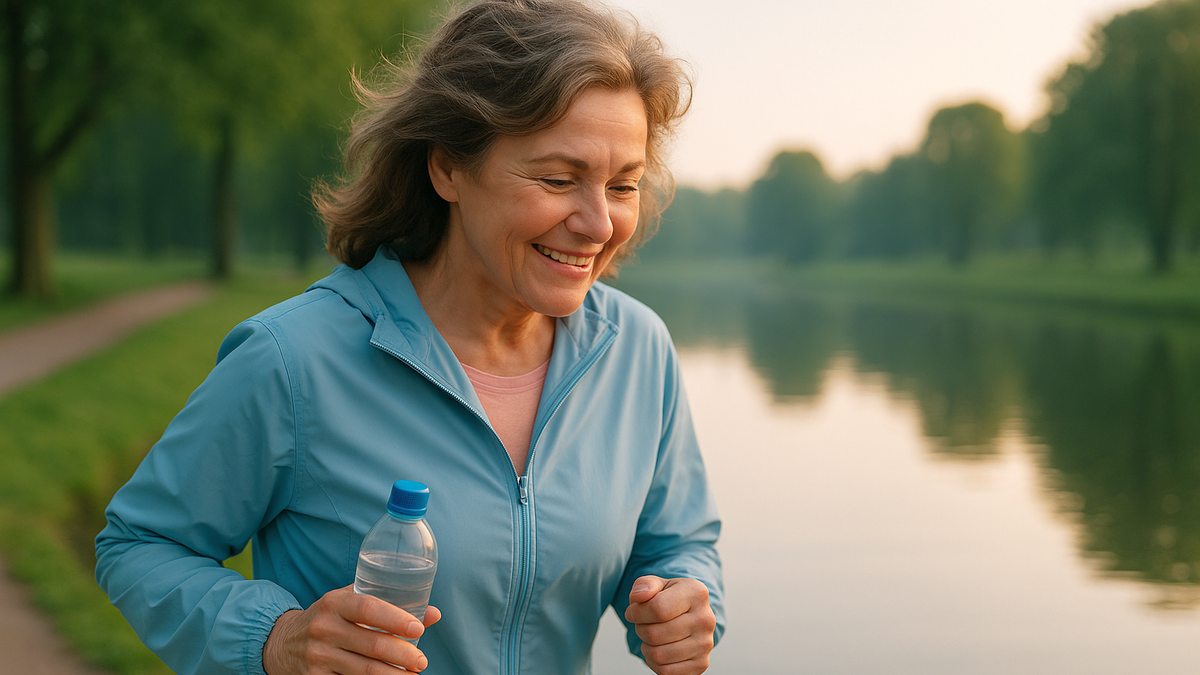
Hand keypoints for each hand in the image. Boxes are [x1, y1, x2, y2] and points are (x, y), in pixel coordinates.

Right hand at [263, 585, 441, 673]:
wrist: (280, 642)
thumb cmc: (328, 618)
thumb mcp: (350, 602)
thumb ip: (388, 603)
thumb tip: (434, 614)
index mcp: (334, 603)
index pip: (368, 609)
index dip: (395, 618)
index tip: (419, 629)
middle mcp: (324, 628)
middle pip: (371, 644)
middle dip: (402, 655)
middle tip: (421, 661)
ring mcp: (318, 656)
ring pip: (364, 671)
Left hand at [623, 576, 715, 674]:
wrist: (687, 616)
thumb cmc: (668, 599)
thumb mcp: (656, 585)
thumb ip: (644, 585)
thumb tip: (638, 596)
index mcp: (696, 593)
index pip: (658, 608)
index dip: (637, 612)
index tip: (633, 611)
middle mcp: (705, 618)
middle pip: (655, 634)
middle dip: (640, 629)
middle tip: (644, 624)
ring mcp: (705, 643)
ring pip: (659, 655)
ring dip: (647, 647)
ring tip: (652, 636)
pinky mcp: (702, 664)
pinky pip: (666, 671)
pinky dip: (655, 663)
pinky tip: (660, 649)